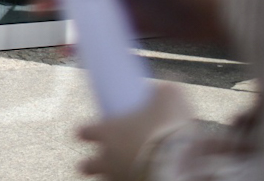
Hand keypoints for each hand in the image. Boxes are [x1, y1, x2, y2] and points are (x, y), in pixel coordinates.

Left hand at [77, 81, 191, 180]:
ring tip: (130, 169)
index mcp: (108, 132)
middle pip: (86, 165)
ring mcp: (117, 178)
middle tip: (107, 158)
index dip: (87, 131)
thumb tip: (158, 91)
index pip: (83, 132)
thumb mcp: (169, 97)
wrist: (180, 163)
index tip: (92, 129)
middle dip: (92, 163)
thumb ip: (160, 93)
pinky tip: (145, 176)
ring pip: (104, 179)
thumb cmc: (168, 126)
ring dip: (113, 174)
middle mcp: (107, 159)